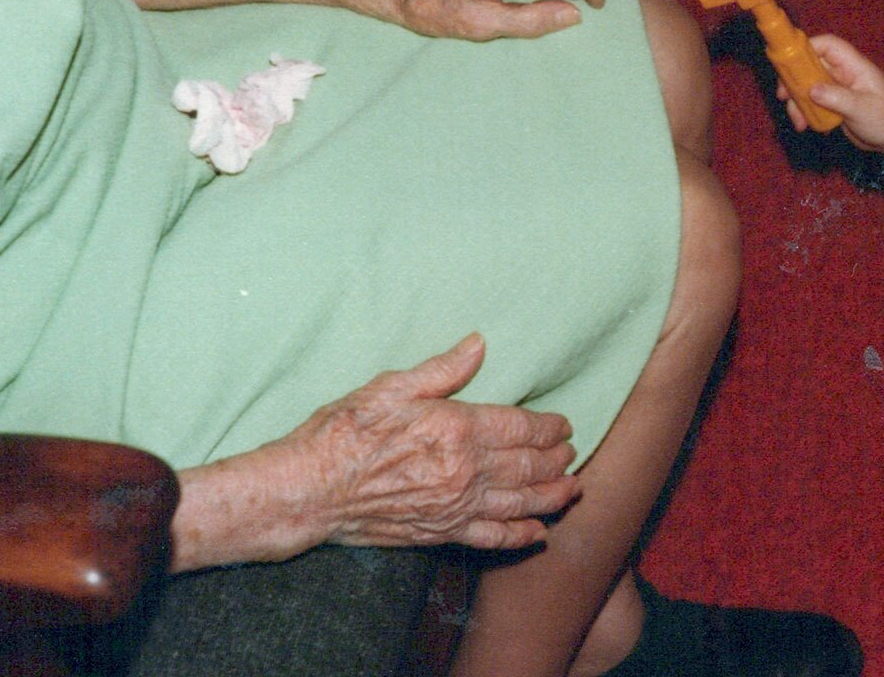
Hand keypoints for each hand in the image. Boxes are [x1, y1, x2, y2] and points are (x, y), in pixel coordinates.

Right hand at [257, 335, 581, 557]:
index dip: (549, 428)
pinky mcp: (440, 533)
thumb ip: (442, 369)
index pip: (520, 429)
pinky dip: (519, 536)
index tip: (565, 426)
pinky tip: (538, 533)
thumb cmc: (344, 433)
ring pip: (519, 504)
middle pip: (527, 467)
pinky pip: (491, 538)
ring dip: (551, 497)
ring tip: (573, 490)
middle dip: (557, 460)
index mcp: (456, 430)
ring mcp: (454, 507)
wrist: (310, 491)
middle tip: (573, 455)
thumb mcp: (390, 387)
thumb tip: (479, 344)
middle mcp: (464, 472)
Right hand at [779, 34, 883, 151]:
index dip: (807, 47)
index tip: (789, 62)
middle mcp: (842, 74)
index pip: (828, 45)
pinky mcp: (832, 104)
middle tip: (783, 96)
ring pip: (807, 86)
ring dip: (797, 102)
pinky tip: (805, 126)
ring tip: (798, 122)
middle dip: (794, 79)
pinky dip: (804, 112)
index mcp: (853, 66)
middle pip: (810, 65)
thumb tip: (811, 89)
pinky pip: (811, 102)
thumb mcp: (863, 109)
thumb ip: (838, 98)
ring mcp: (836, 89)